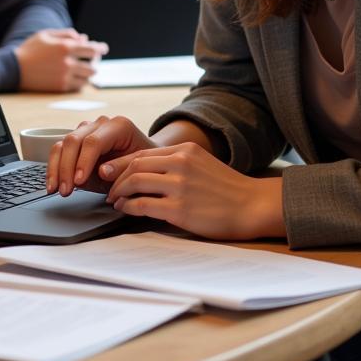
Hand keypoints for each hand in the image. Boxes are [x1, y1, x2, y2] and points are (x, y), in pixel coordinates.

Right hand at [14, 28, 108, 91]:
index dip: (100, 48)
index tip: (104, 49)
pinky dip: (81, 82)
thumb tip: (83, 38)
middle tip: (93, 59)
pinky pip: (78, 87)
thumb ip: (66, 34)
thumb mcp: (46, 34)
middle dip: (94, 62)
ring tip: (86, 69)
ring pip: (87, 78)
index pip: (91, 49)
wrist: (15, 68)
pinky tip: (77, 78)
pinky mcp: (60, 87)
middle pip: (92, 66)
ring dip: (89, 73)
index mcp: (65, 47)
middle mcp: (67, 63)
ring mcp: (64, 76)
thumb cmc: (30, 49)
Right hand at [46, 115, 154, 195]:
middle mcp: (100, 124)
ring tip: (55, 190)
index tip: (79, 182)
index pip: (94, 142)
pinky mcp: (76, 141)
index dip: (83, 162)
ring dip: (56, 169)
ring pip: (62, 144)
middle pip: (74, 141)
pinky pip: (59, 150)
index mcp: (119, 126)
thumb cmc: (142, 164)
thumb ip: (122, 168)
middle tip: (65, 190)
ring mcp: (86, 130)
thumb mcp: (138, 168)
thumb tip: (101, 171)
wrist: (143, 162)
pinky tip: (52, 184)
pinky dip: (53, 168)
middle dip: (66, 168)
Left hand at [104, 143, 284, 239]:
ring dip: (119, 192)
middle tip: (108, 188)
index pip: (142, 153)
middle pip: (134, 165)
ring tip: (115, 200)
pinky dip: (129, 207)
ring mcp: (180, 186)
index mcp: (185, 150)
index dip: (121, 164)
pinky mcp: (180, 209)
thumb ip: (177, 163)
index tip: (110, 172)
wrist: (252, 206)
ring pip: (135, 183)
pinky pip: (143, 205)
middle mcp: (180, 164)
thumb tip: (147, 171)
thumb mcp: (202, 163)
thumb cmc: (227, 189)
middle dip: (115, 177)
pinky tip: (125, 210)